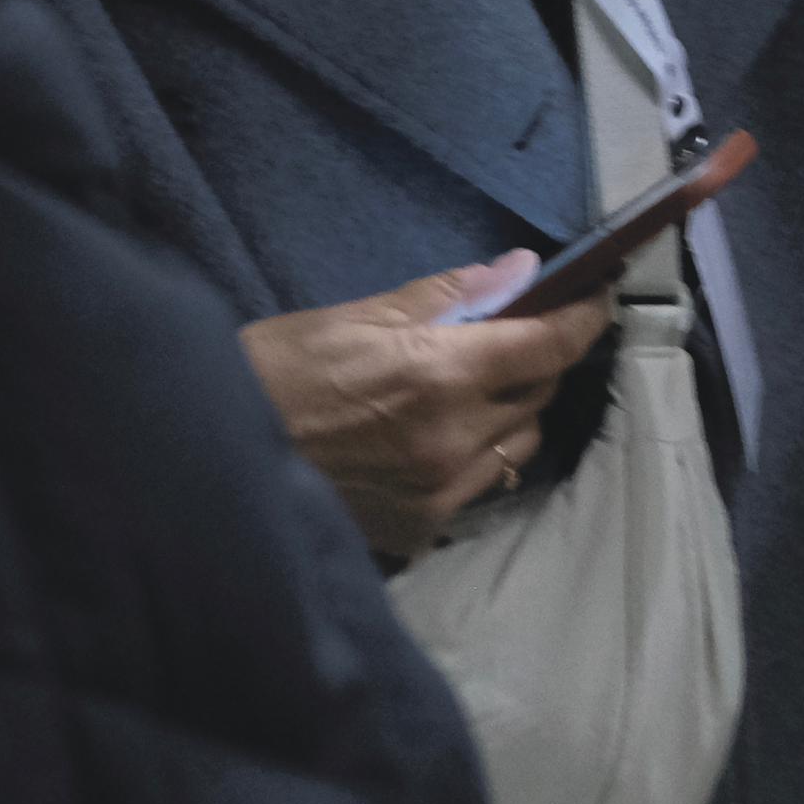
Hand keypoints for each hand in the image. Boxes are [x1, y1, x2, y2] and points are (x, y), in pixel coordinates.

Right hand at [239, 255, 614, 560]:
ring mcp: (437, 494)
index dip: (583, 318)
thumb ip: (450, 296)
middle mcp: (452, 442)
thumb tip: (520, 271)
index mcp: (440, 376)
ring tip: (474, 392)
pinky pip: (476, 488)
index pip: (549, 346)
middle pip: (539, 396)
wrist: (207, 454)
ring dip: (512, 414)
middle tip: (514, 338)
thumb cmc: (274, 371)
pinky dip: (472, 459)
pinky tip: (436, 440)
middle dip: (537, 362)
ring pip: (517, 447)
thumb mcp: (357, 315)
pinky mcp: (416, 532)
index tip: (597, 298)